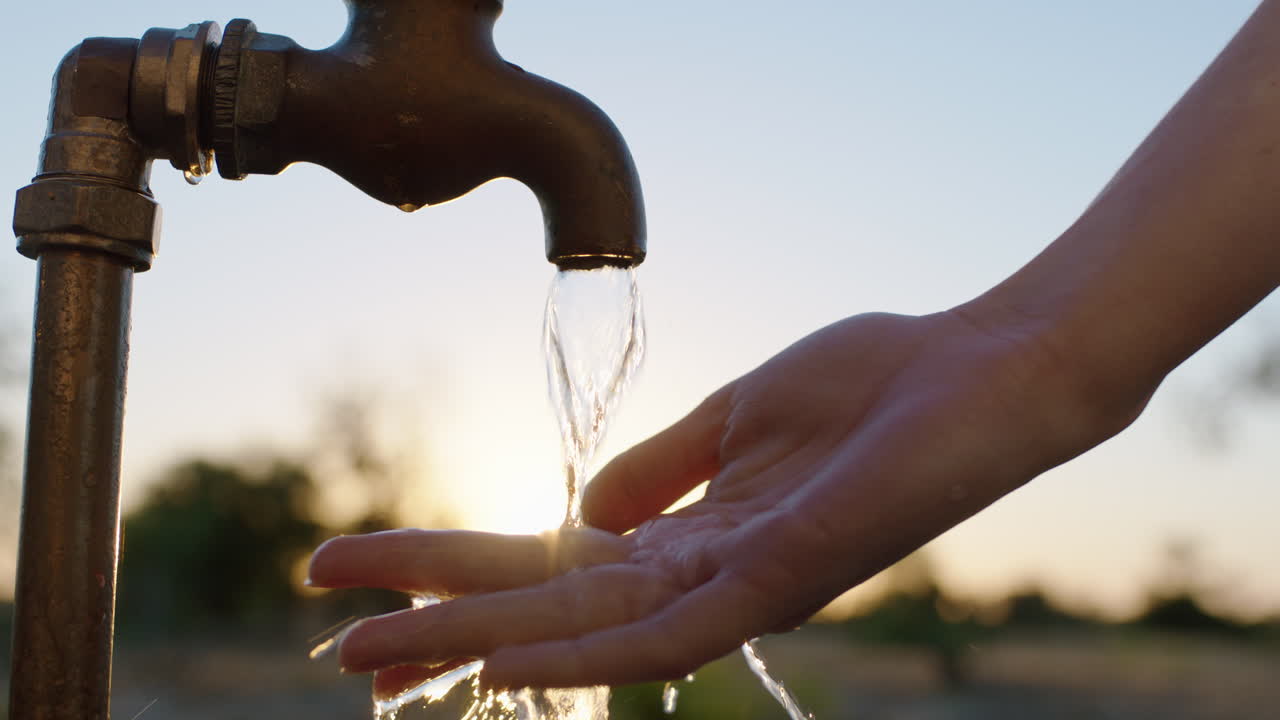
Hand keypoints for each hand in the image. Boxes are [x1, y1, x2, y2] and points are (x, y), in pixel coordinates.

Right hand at [308, 308, 1142, 689]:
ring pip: (582, 632)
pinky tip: (502, 667)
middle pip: (544, 607)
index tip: (355, 566)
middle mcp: (701, 576)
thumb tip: (580, 511)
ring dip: (474, 646)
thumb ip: (662, 468)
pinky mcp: (780, 576)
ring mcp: (738, 585)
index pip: (543, 561)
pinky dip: (583, 658)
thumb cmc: (875, 387)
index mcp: (687, 534)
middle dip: (435, 624)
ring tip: (374, 657)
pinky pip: (670, 632)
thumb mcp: (741, 415)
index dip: (450, 568)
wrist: (982, 375)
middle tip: (331, 646)